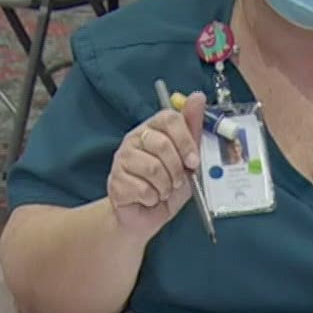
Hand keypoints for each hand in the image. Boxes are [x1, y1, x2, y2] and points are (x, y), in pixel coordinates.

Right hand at [108, 92, 206, 241]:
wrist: (147, 215)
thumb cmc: (169, 185)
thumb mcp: (188, 159)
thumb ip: (193, 129)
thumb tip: (197, 96)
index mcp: (154, 129)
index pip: (169, 118)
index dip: (185, 141)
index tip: (194, 161)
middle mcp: (135, 138)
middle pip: (162, 144)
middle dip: (176, 169)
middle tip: (177, 181)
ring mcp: (122, 158)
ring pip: (152, 168)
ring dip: (165, 186)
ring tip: (163, 191)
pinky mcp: (115, 180)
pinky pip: (142, 188)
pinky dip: (152, 198)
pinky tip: (150, 198)